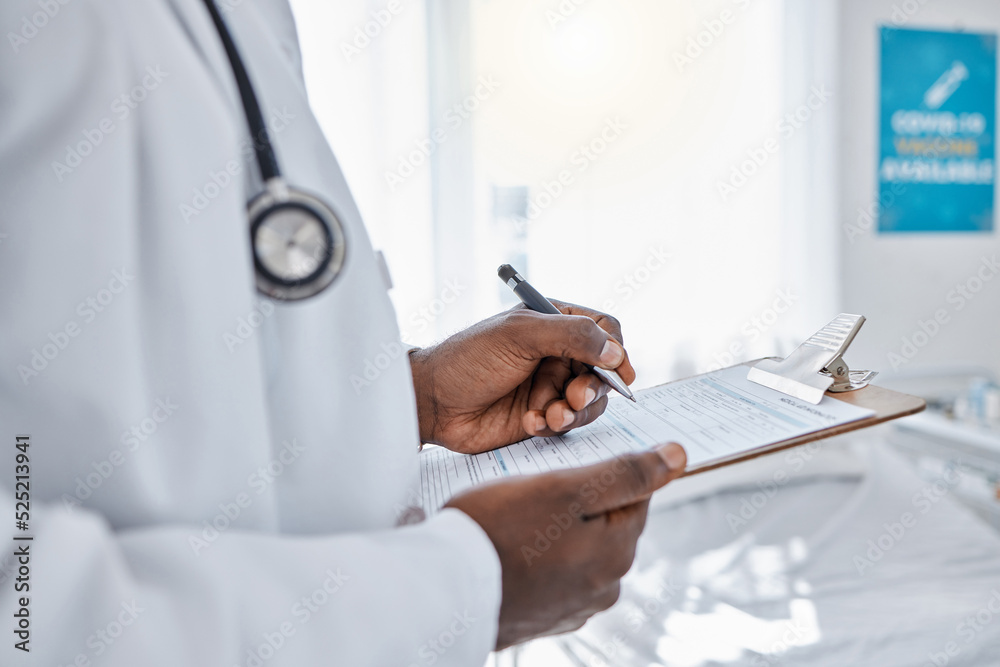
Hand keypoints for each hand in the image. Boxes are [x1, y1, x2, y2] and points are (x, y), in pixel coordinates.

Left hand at [409, 301, 635, 453]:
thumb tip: (615, 350)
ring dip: (574, 411)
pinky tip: (529, 423)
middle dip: (593, 387)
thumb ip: (570, 335)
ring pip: (591, 402)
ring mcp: (551, 386)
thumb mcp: (520, 335)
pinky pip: (569, 424)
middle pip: (603, 370)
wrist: (433, 402)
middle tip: (574, 397)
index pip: (605, 330)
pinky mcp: (544, 416)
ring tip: (548, 416)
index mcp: (555, 322)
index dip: (616, 350)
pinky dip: (554, 425)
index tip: (618, 370)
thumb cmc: (468, 359)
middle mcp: (558, 353)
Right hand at [445, 442, 686, 648]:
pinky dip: (539, 557)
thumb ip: (625, 473)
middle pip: (607, 523)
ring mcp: (574, 607)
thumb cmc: (498, 530)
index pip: (634, 495)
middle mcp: (604, 587)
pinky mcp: (544, 617)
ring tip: (517, 517)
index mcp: (617, 552)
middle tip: (534, 488)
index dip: (604, 469)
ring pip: (579, 548)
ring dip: (558, 530)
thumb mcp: (565, 488)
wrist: (442, 590)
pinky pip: (554, 573)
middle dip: (579, 501)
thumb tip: (678, 456)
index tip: (570, 462)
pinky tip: (511, 547)